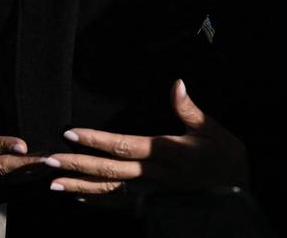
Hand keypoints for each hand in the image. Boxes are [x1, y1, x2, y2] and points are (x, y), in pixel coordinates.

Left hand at [43, 80, 247, 194]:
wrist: (239, 198)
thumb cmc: (226, 160)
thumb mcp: (212, 130)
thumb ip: (189, 109)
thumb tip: (176, 83)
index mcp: (164, 152)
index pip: (122, 144)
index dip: (95, 140)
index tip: (70, 133)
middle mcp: (152, 174)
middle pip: (107, 169)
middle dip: (76, 166)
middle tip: (48, 161)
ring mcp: (151, 192)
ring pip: (109, 190)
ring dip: (79, 188)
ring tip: (53, 184)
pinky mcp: (153, 203)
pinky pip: (120, 203)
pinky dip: (98, 201)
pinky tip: (79, 199)